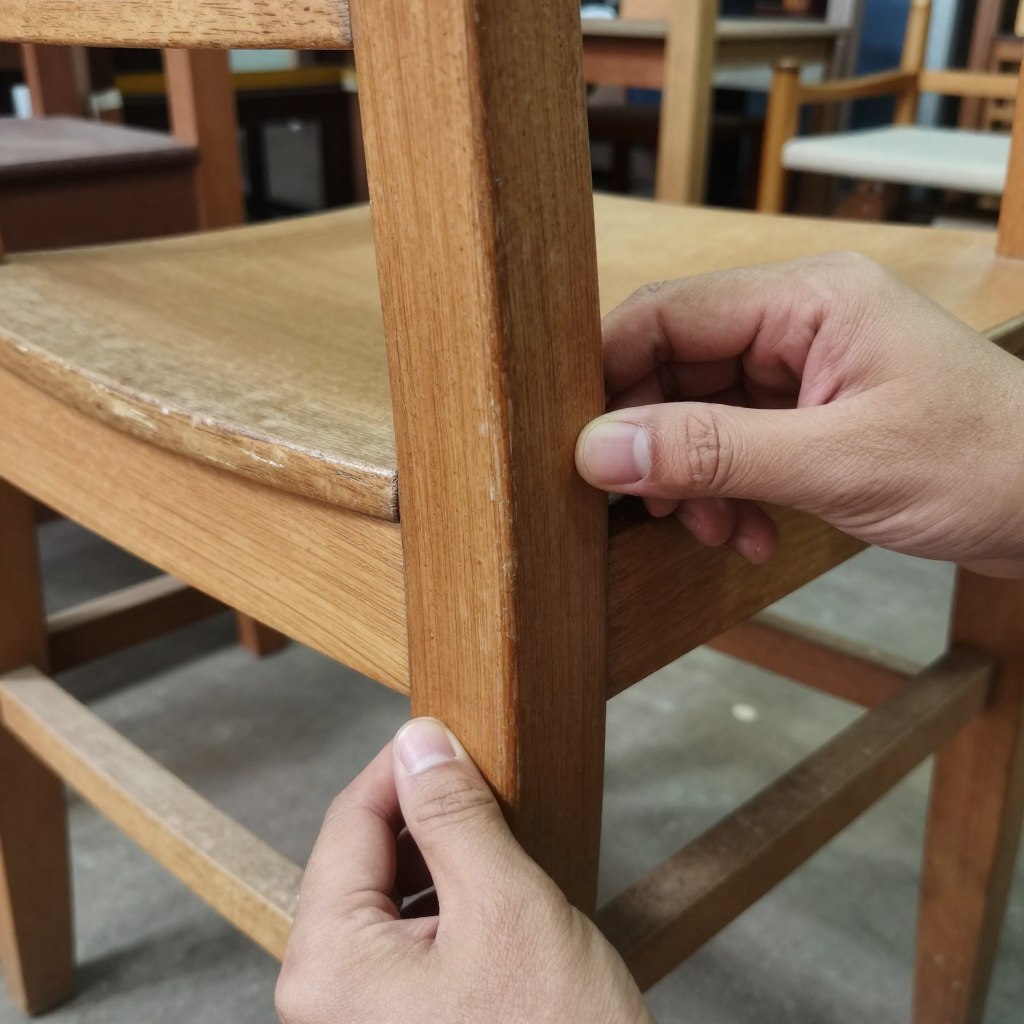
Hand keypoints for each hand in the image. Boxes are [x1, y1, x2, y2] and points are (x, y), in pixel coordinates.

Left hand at [276, 718, 652, 1023]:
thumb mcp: (507, 907)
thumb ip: (453, 814)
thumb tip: (420, 741)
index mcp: (328, 965)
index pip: (348, 821)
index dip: (402, 766)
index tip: (448, 736)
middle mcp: (322, 1000)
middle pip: (359, 860)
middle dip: (420, 816)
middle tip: (483, 789)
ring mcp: (355, 1021)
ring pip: (383, 899)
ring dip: (436, 860)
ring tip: (494, 845)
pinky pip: (401, 943)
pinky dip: (442, 907)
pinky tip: (487, 902)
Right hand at [575, 252, 1023, 576]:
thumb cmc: (987, 464)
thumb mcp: (838, 463)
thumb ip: (713, 452)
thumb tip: (601, 449)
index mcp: (807, 298)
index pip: (667, 315)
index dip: (611, 377)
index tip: (580, 446)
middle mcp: (798, 322)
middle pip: (676, 369)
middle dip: (661, 446)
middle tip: (659, 509)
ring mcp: (804, 369)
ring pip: (700, 415)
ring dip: (694, 481)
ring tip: (721, 532)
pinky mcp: (810, 415)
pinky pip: (735, 446)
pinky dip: (727, 493)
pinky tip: (749, 533)